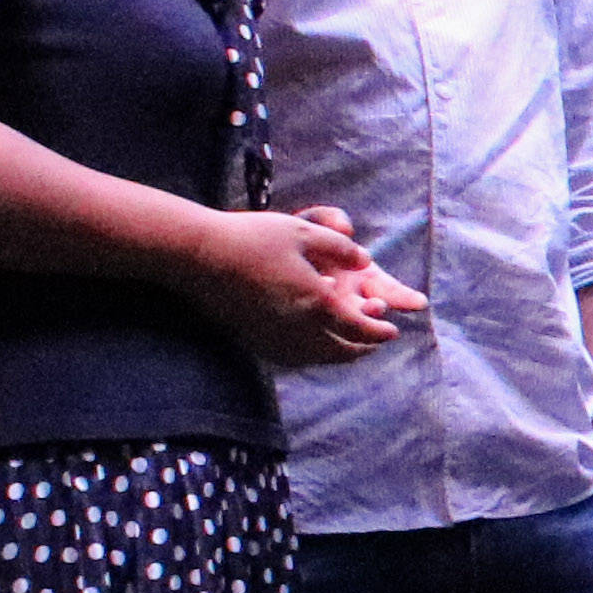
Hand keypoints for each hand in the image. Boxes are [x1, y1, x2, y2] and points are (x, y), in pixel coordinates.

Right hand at [195, 205, 418, 367]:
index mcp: (317, 304)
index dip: (379, 333)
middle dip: (362, 350)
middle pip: (340, 352)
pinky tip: (311, 346)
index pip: (359, 330)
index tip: (392, 332)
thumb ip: (340, 248)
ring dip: (337, 355)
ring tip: (347, 346)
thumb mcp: (303, 233)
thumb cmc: (253, 238)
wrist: (200, 257)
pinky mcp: (255, 342)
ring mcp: (274, 340)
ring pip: (316, 359)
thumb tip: (365, 261)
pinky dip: (311, 356)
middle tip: (374, 343)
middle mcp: (298, 330)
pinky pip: (292, 358)